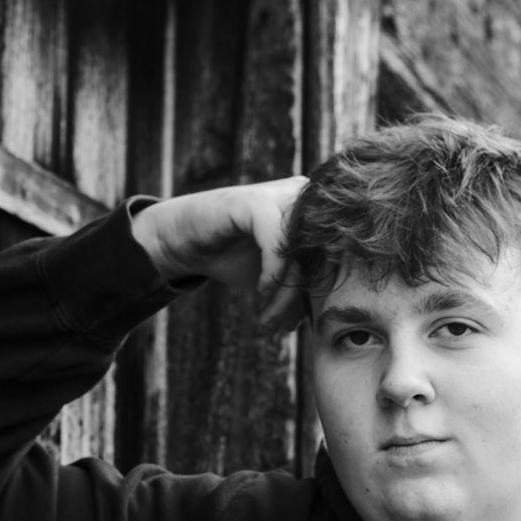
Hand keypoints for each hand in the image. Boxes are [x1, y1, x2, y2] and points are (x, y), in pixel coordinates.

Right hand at [129, 177, 308, 325]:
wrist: (186, 240)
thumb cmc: (234, 257)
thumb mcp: (276, 277)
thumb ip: (303, 287)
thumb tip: (324, 316)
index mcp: (313, 213)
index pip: (334, 258)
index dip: (318, 295)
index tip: (296, 323)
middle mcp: (302, 198)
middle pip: (320, 257)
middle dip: (301, 299)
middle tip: (283, 326)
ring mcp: (280, 195)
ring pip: (300, 254)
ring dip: (286, 294)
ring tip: (269, 318)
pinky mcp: (255, 201)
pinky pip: (277, 244)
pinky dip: (273, 274)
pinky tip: (262, 291)